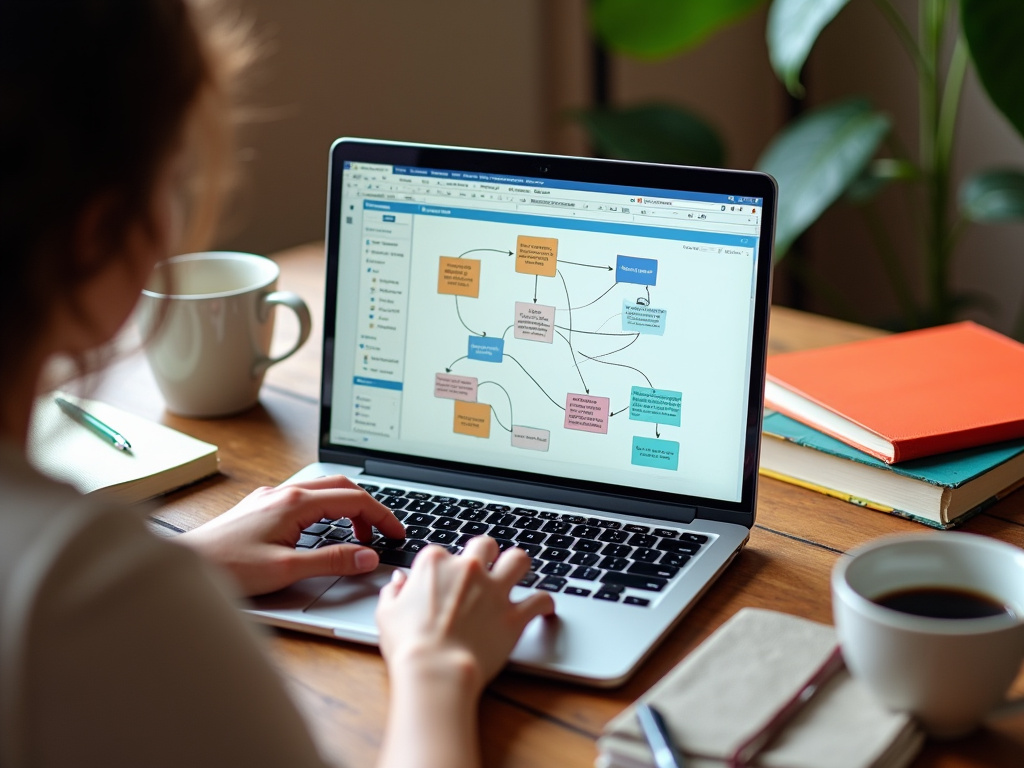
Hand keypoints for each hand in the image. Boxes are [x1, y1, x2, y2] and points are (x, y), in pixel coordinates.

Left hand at [177, 475, 403, 596]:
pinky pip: (304, 500)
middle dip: (368, 507)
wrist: (185, 565)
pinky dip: (326, 511)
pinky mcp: (260, 508)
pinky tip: (323, 531)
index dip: (382, 516)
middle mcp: (283, 493)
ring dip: (346, 507)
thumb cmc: (228, 567)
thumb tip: (367, 557)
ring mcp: (270, 498)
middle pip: (341, 486)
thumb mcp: (286, 569)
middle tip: (381, 533)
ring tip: (357, 535)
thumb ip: (331, 561)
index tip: (396, 533)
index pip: (354, 499)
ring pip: (322, 491)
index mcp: (295, 503)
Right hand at [376, 537, 554, 697]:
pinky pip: (539, 599)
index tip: (442, 581)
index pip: (441, 552)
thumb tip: (399, 581)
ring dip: (518, 565)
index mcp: (436, 564)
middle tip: (486, 565)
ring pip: (519, 560)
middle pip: (485, 545)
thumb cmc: (409, 645)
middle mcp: (469, 569)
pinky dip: (544, 603)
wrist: (435, 671)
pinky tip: (545, 607)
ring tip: (517, 572)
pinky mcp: (513, 615)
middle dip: (486, 552)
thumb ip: (394, 591)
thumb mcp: (387, 614)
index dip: (442, 567)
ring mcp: (494, 590)